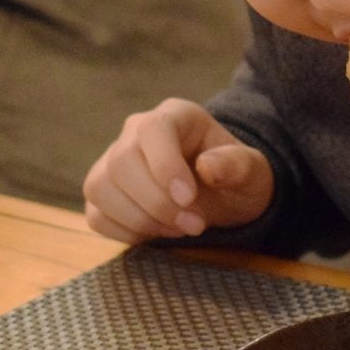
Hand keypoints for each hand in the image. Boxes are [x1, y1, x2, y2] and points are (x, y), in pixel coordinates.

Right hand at [83, 98, 273, 242]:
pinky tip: (158, 233)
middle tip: (195, 225)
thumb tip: (207, 167)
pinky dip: (126, 232)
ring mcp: (114, 162)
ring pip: (100, 188)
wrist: (226, 198)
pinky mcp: (104, 194)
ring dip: (141, 219)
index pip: (153, 129)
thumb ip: (237, 165)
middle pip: (121, 161)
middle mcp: (136, 132)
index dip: (164, 165)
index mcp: (177, 116)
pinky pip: (96, 215)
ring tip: (180, 229)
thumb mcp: (253, 172)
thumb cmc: (239, 179)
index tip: (188, 199)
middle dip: (157, 203)